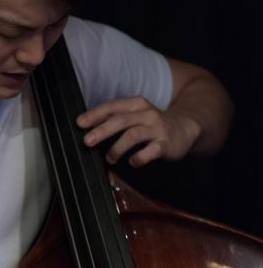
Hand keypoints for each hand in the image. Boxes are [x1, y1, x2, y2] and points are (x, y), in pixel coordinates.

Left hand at [77, 97, 200, 166]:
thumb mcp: (136, 115)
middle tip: (87, 141)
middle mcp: (146, 114)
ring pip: (133, 135)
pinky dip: (139, 158)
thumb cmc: (153, 124)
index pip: (113, 107)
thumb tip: (89, 128)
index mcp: (136, 104)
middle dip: (102, 130)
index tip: (80, 123)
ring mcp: (157, 129)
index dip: (95, 114)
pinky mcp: (166, 144)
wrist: (187, 127)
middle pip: (121, 120)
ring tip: (109, 158)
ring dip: (117, 148)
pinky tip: (132, 163)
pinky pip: (150, 152)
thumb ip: (116, 119)